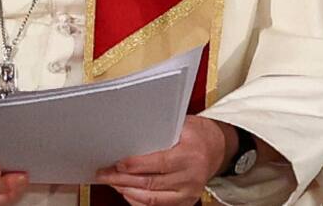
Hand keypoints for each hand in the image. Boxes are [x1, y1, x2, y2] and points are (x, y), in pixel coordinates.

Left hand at [94, 115, 232, 205]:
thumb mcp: (182, 125)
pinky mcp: (185, 202)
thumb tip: (129, 132)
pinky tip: (125, 191)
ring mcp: (188, 193)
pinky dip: (137, 200)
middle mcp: (191, 177)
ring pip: (152, 199)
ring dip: (127, 191)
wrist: (217, 149)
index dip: (136, 165)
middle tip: (104, 173)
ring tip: (111, 182)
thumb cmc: (196, 134)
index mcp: (190, 155)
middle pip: (151, 183)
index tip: (118, 163)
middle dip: (123, 180)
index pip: (159, 163)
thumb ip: (160, 130)